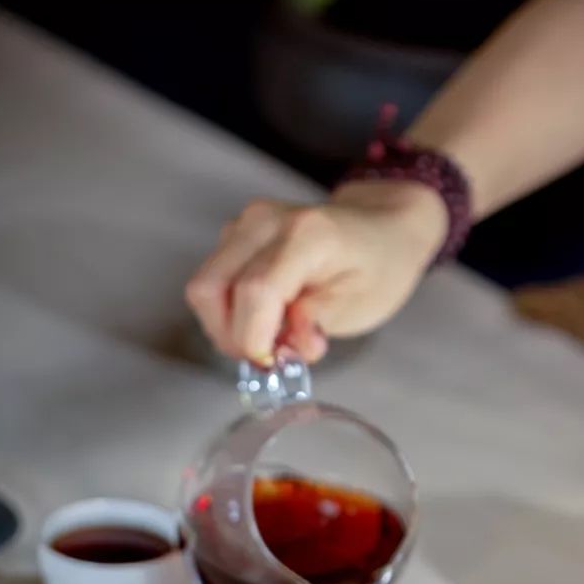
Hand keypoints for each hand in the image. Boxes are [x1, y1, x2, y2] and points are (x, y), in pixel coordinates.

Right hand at [185, 181, 445, 362]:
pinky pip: (212, 280)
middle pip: (210, 288)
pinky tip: (265, 317)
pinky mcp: (235, 233)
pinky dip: (229, 309)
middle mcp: (265, 221)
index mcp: (306, 235)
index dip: (253, 337)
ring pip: (202, 287)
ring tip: (269, 336)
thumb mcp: (362, 303)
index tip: (272, 362)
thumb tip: (285, 349)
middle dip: (231, 335)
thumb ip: (318, 324)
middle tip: (268, 355)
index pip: (255, 291)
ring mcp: (244, 223)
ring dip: (226, 325)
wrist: (381, 228)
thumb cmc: (379, 265)